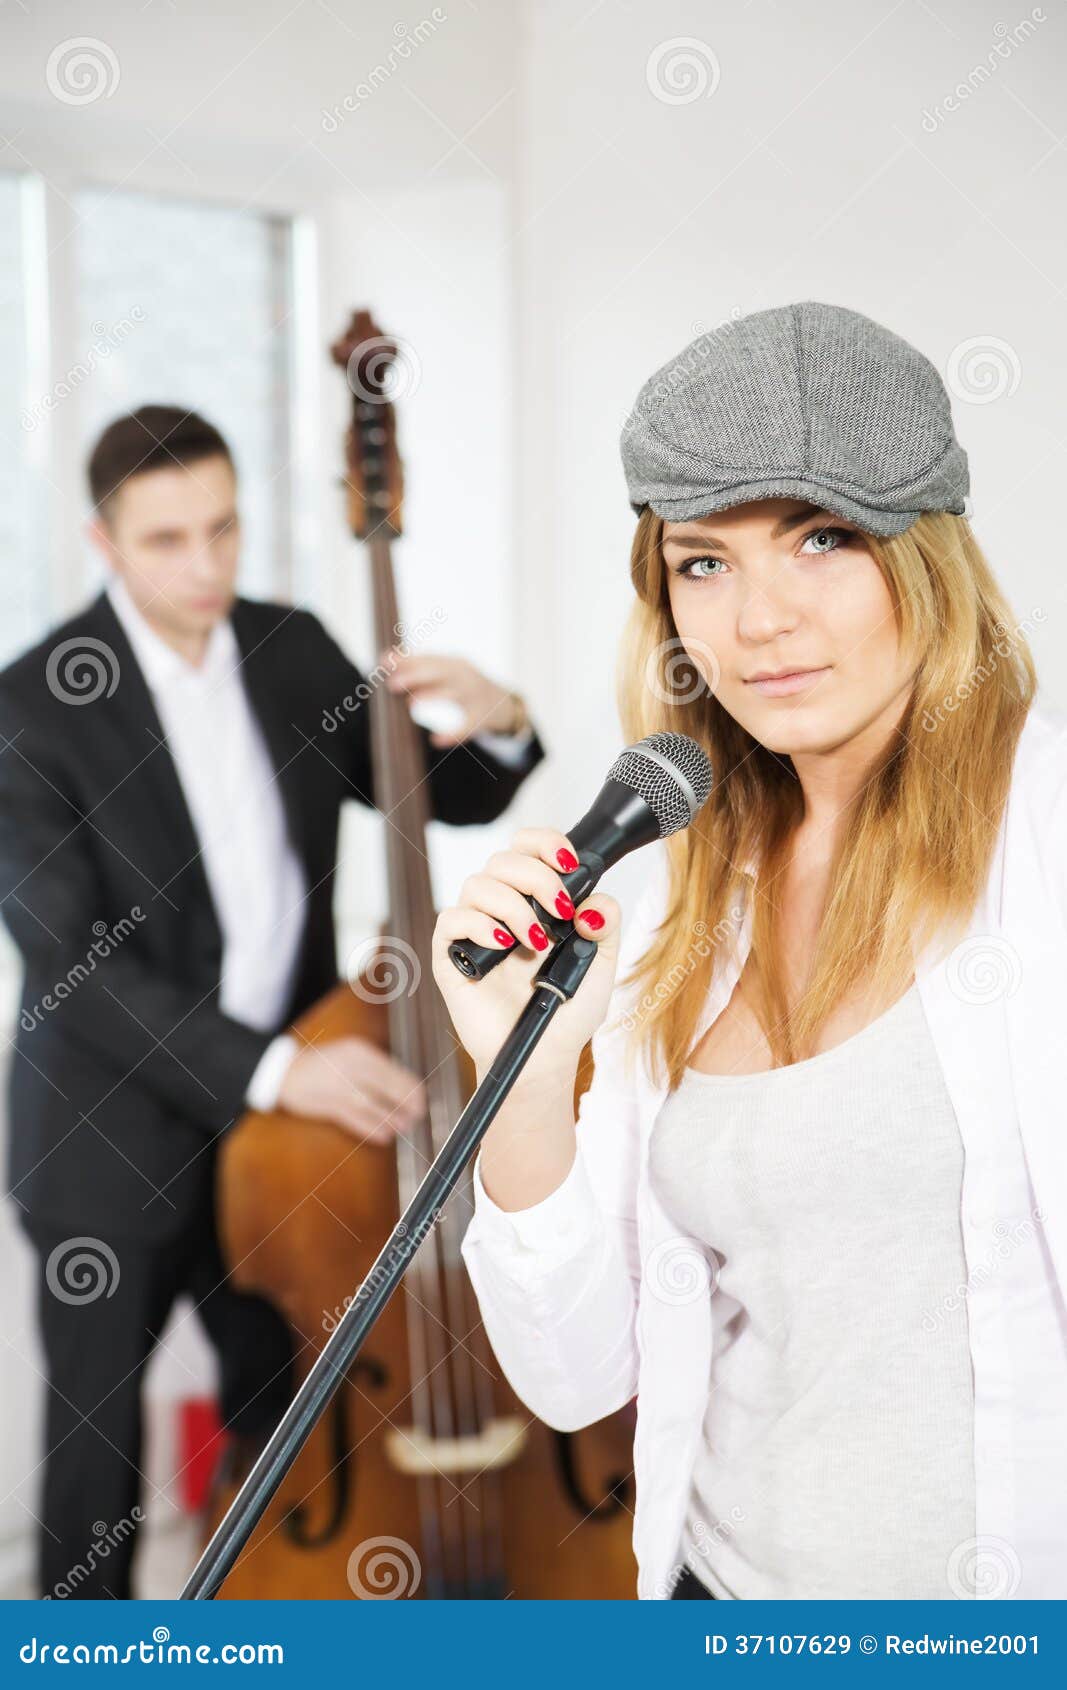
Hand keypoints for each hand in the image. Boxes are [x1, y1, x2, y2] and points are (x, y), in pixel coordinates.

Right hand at [276, 1036, 425, 1142]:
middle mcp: (352, 1067)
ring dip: (392, 1118)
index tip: (421, 1099)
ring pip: (374, 1105)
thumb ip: (375, 1068)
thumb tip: (404, 1087)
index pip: (396, 1072)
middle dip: (408, 1105)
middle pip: (389, 1088)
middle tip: (417, 1115)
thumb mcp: (351, 1054)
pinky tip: (385, 1136)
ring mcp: (340, 1087)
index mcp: (361, 1051)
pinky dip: (372, 1129)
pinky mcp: (329, 1106)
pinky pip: (356, 1120)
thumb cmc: (323, 1063)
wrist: (285, 1070)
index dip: (412, 1089)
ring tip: (404, 1126)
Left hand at [377, 648, 523, 746]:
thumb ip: (419, 667)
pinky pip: (466, 726)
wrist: (504, 705)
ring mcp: (476, 697)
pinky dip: (452, 734)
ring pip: (452, 695)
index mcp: (455, 664)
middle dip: (416, 676)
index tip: (383, 661)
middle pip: (439, 672)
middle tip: (393, 684)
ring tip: (411, 705)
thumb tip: (384, 657)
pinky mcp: (482, 719)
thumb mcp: (447, 673)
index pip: (428, 658)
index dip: (406, 660)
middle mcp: (466, 677)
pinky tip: (435, 740)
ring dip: (431, 697)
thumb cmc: (465, 688)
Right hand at [431, 826, 621, 1091]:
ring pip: (478, 883)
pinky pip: (451, 918)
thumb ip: (605, 926)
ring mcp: (475, 930)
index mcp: (535, 901)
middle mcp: (502, 909)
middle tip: (559, 911)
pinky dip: (479, 924)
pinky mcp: (451, 956)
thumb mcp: (600, 965)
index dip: (545, 843)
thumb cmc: (567, 1012)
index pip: (528, 848)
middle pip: (503, 858)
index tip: (570, 862)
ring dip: (513, 905)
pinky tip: (504, 945)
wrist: (543, 1059)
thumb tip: (594, 900)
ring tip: (535, 942)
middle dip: (537, 877)